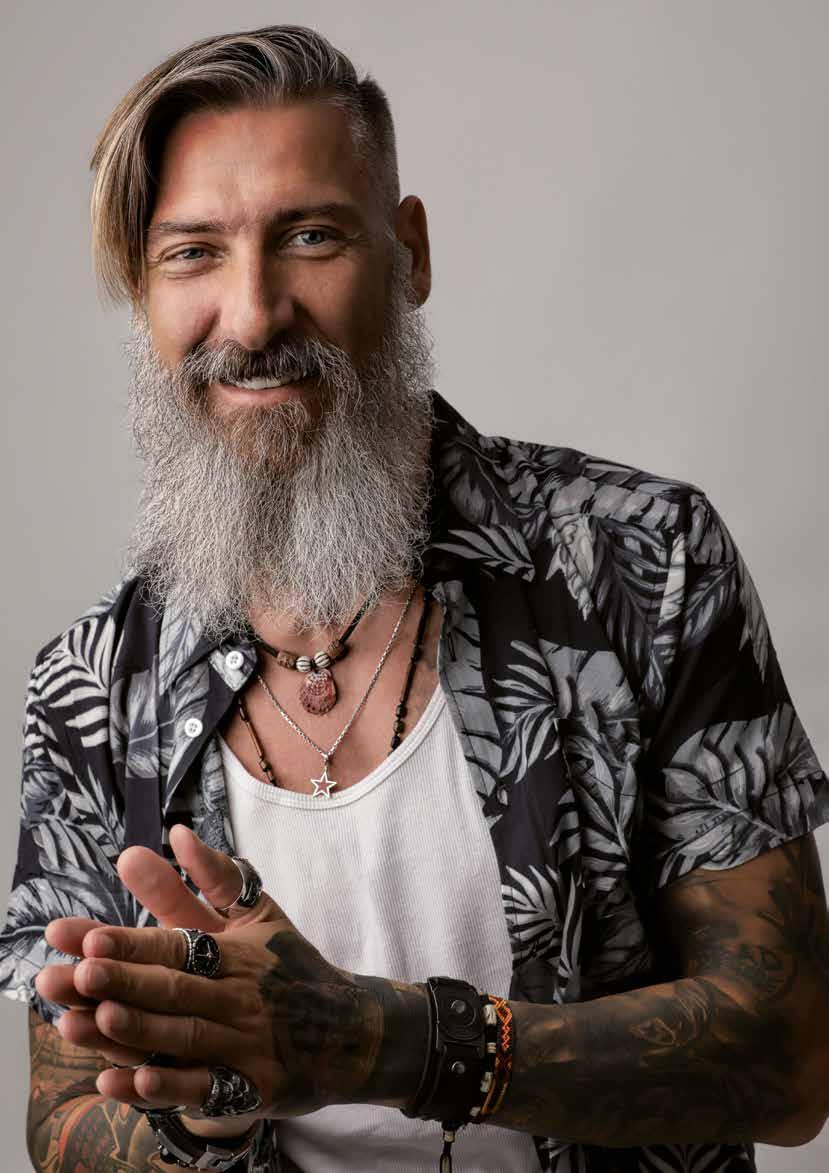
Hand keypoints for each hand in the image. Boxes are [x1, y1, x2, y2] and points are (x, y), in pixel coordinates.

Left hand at [39, 827, 426, 1120]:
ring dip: (135, 1031)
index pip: (177, 944)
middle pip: (174, 988)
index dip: (132, 943)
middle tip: (72, 977)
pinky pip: (206, 1089)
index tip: (86, 938)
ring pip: (184, 1036)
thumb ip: (212, 878)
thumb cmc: (292, 965)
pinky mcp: (251, 1088)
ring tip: (86, 1022)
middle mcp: (239, 995)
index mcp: (236, 951)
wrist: (353, 1028)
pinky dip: (170, 1088)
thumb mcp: (260, 915)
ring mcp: (245, 1044)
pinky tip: (132, 1082)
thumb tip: (176, 833)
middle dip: (121, 983)